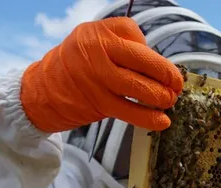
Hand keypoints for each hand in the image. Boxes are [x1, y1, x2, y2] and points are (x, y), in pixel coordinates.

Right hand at [20, 17, 184, 132]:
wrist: (43, 90)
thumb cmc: (76, 65)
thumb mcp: (91, 40)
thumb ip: (121, 44)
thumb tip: (156, 63)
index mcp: (97, 33)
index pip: (133, 33)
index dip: (150, 49)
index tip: (160, 65)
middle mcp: (96, 52)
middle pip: (141, 60)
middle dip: (166, 74)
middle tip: (177, 85)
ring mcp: (97, 79)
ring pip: (137, 86)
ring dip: (160, 96)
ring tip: (170, 100)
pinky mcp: (98, 103)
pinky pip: (129, 111)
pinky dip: (148, 117)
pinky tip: (162, 121)